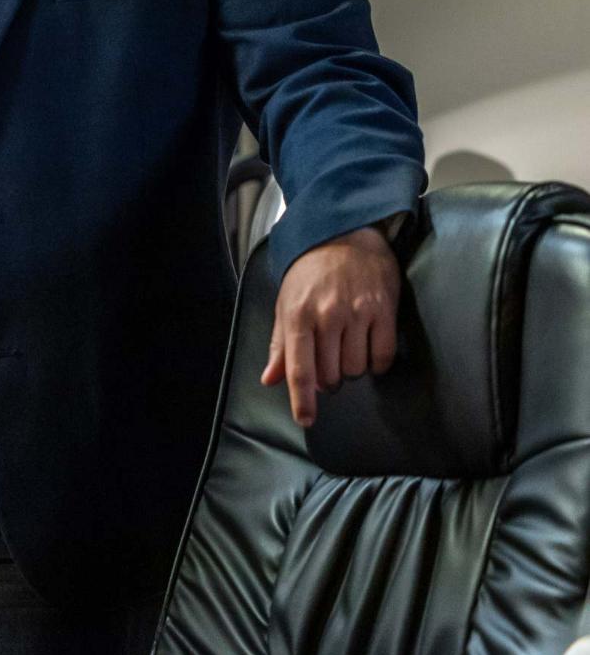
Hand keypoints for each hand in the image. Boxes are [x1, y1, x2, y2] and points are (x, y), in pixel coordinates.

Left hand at [261, 224, 400, 426]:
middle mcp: (327, 316)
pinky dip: (377, 363)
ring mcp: (358, 313)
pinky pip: (384, 356)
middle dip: (328, 379)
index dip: (302, 399)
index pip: (300, 368)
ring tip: (346, 349)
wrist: (344, 235)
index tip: (306, 420)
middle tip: (327, 363)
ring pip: (357, 369)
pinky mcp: (385, 310)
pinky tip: (369, 351)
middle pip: (331, 375)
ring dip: (352, 370)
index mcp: (297, 315)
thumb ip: (280, 345)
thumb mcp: (286, 303)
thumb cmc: (310, 273)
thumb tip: (270, 379)